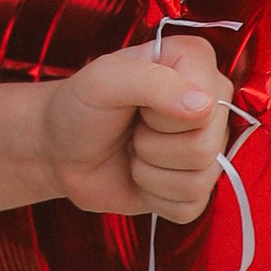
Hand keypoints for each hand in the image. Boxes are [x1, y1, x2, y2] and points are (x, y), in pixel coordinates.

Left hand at [37, 45, 234, 222]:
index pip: (208, 105)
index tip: (136, 105)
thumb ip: (153, 82)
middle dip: (152, 146)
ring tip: (132, 150)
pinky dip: (154, 197)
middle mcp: (211, 101)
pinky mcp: (195, 187)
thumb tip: (204, 105)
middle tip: (131, 130)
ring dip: (150, 172)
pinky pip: (191, 208)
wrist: (59, 150)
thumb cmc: (80, 106)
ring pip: (200, 181)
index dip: (164, 116)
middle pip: (206, 147)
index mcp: (195, 62)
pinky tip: (139, 174)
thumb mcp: (104, 80)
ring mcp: (207, 146)